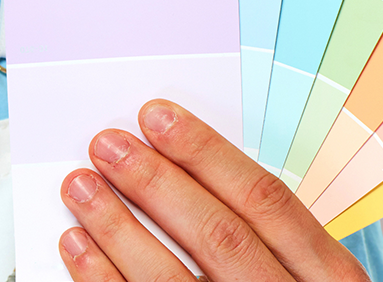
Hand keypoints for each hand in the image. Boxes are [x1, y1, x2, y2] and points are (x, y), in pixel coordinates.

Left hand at [57, 100, 371, 280]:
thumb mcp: (306, 280)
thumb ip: (268, 237)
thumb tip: (185, 172)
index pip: (268, 203)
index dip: (208, 154)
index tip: (158, 117)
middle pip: (219, 235)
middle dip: (156, 182)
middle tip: (107, 144)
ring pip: (170, 279)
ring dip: (117, 226)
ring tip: (79, 186)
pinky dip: (99, 277)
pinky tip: (76, 245)